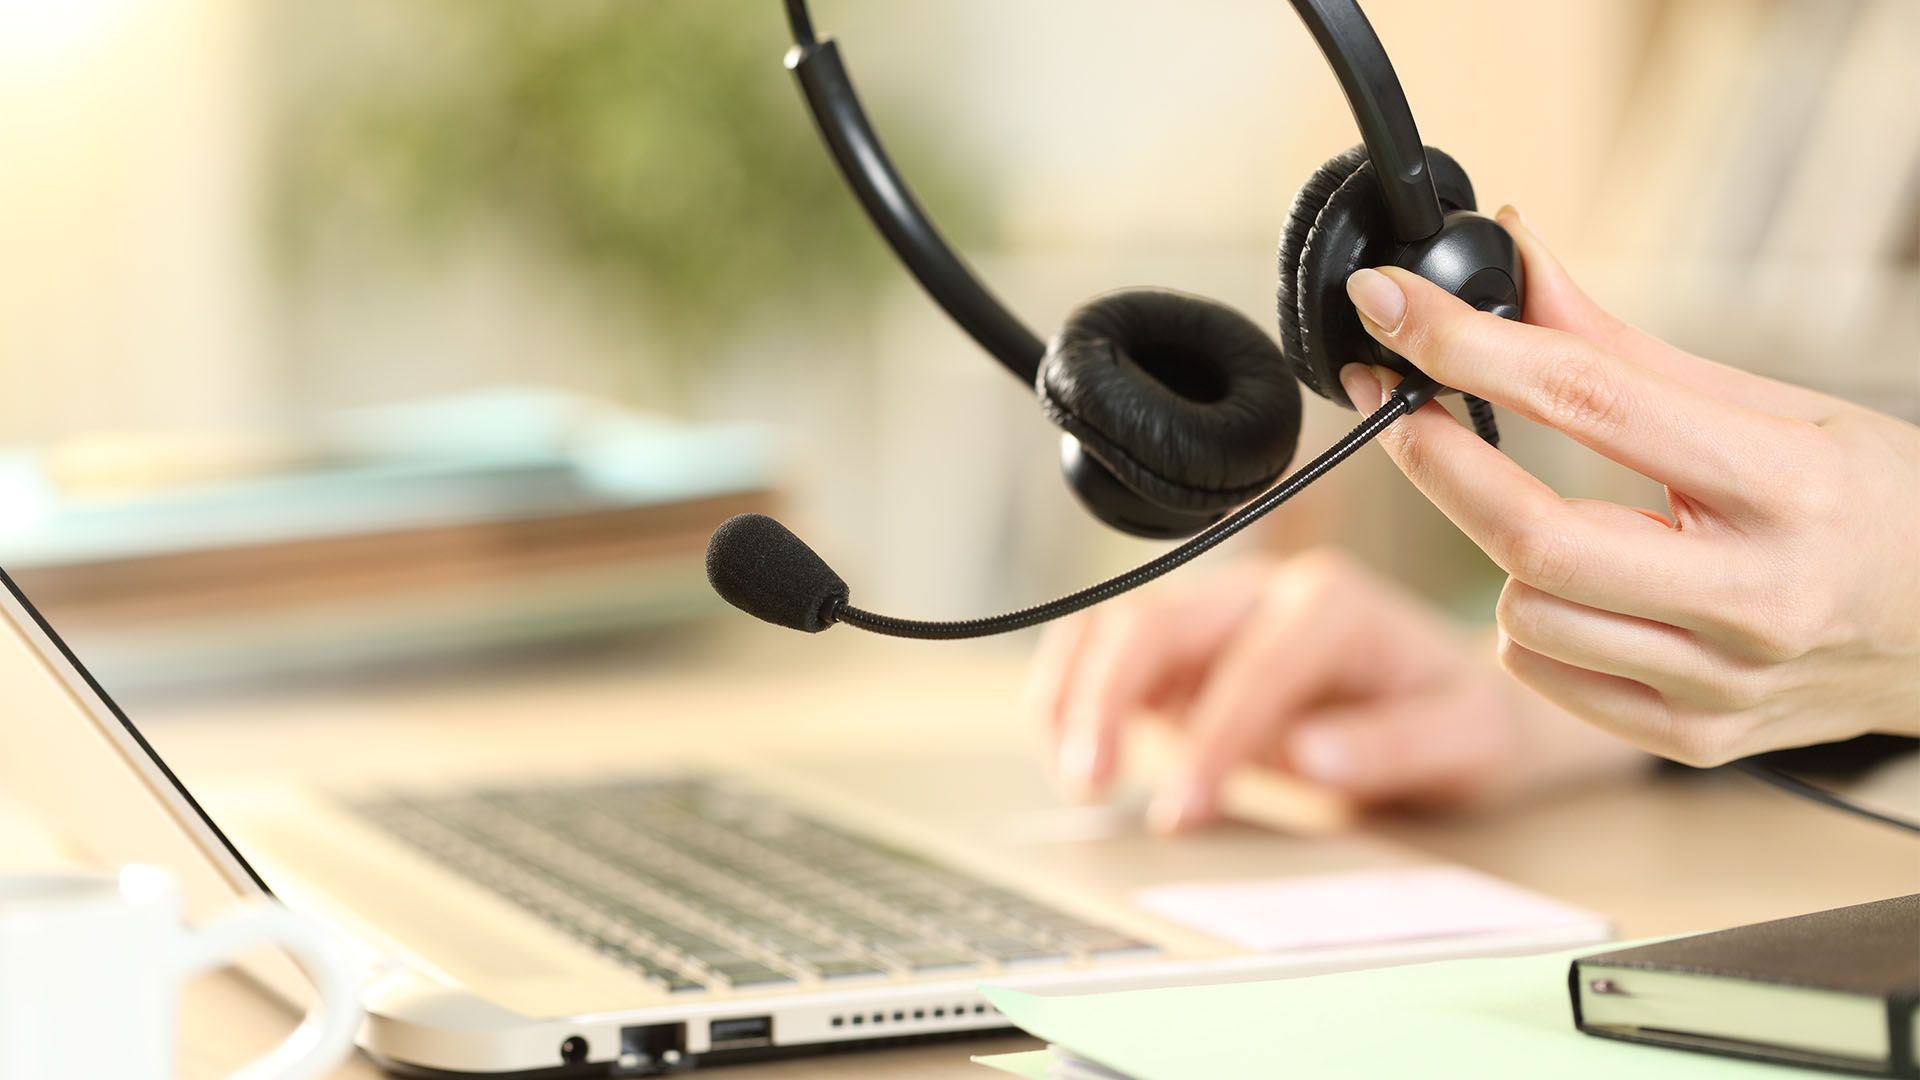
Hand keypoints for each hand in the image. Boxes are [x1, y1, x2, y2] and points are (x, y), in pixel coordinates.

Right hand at [1023, 551, 1642, 831]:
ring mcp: (1212, 616)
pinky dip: (1069, 690)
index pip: (1254, 663)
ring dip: (1075, 691)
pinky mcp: (1180, 652)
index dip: (1211, 736)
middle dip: (1109, 696)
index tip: (1183, 808)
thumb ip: (1396, 745)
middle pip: (1158, 619)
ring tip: (1071, 769)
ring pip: (1114, 624)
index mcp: (1334, 603)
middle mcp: (1262, 592)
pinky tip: (1065, 745)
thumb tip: (1311, 754)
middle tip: (1089, 778)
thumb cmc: (1461, 720)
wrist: (1455, 704)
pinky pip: (1102, 651)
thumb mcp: (1467, 741)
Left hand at [1340, 208, 1919, 766]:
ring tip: (1543, 515)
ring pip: (1524, 616)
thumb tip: (1513, 256)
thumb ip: (1622, 346)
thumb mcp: (1775, 403)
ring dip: (1498, 552)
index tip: (1389, 306)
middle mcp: (1757, 594)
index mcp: (1788, 483)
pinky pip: (1546, 676)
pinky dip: (1531, 624)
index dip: (1466, 345)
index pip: (1590, 399)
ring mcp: (1724, 682)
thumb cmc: (1879, 503)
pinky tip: (1577, 590)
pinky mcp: (1696, 738)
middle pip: (1531, 536)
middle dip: (1436, 459)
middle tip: (1397, 402)